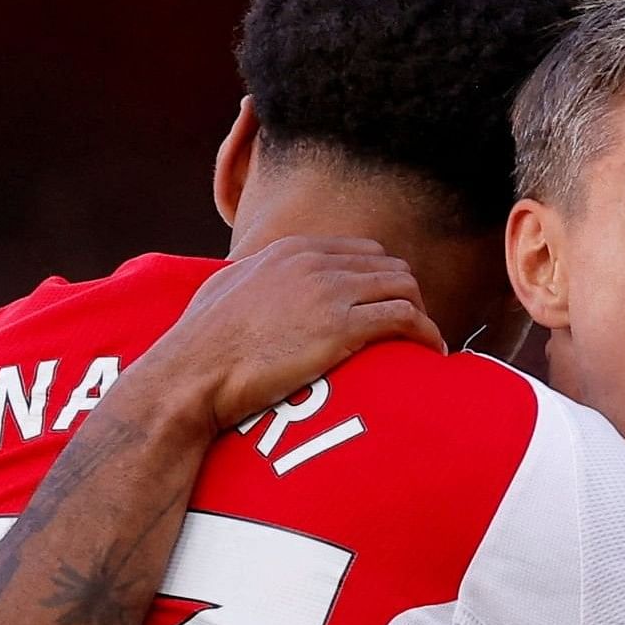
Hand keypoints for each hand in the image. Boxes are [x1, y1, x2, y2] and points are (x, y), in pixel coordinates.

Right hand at [143, 236, 441, 430]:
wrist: (193, 373)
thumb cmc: (198, 345)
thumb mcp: (224, 290)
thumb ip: (248, 277)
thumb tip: (245, 280)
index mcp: (290, 250)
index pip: (360, 250)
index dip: (381, 279)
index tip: (387, 305)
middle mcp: (314, 262)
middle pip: (388, 266)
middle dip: (405, 295)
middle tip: (411, 329)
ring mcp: (330, 291)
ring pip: (403, 287)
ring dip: (420, 314)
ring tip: (425, 342)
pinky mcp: (342, 327)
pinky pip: (404, 319)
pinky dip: (425, 333)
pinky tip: (431, 352)